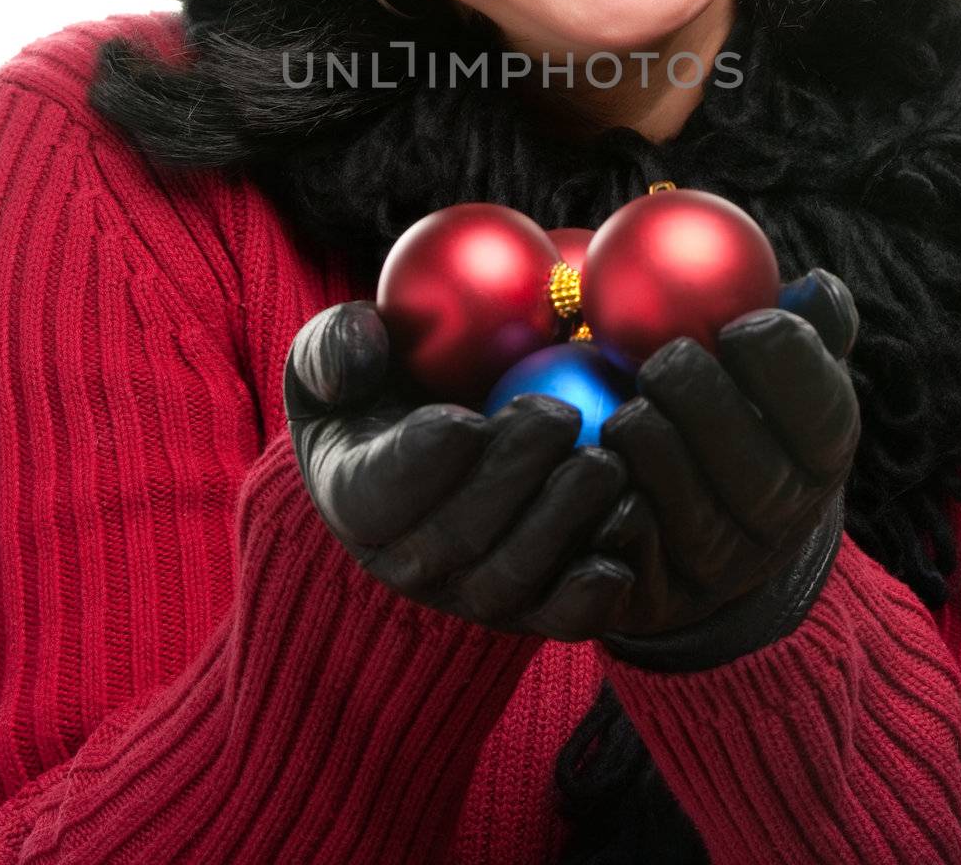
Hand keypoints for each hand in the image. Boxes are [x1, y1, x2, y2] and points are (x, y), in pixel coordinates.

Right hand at [283, 300, 637, 642]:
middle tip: (561, 416)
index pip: (376, 494)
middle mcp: (408, 560)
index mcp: (354, 496)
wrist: (441, 435)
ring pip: (511, 581)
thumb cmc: (385, 383)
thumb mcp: (338, 352)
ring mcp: (470, 592)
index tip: (466, 419)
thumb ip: (337, 343)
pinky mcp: (531, 608)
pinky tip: (624, 556)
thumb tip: (368, 342)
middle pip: (456, 539)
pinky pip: (560, 618)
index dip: (419, 464)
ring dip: (561, 526)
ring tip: (604, 464)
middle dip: (510, 480)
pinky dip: (592, 596)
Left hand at [590, 269, 860, 669]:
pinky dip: (615, 518)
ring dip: (658, 461)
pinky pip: (636, 567)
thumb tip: (816, 286)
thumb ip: (802, 323)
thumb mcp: (774, 364)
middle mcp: (782, 521)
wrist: (696, 520)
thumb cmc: (733, 404)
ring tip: (627, 413)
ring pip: (696, 524)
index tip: (743, 326)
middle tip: (664, 363)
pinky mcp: (659, 598)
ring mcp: (724, 569)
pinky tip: (593, 465)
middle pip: (759, 478)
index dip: (788, 369)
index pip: (824, 416)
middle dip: (711, 413)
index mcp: (820, 456)